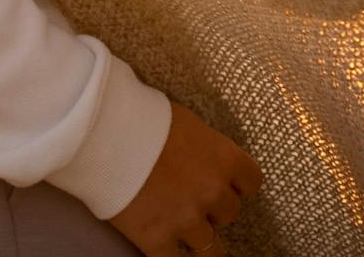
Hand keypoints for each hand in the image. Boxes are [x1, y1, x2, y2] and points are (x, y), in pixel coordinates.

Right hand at [107, 100, 262, 256]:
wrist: (110, 136)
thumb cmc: (148, 120)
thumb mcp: (190, 125)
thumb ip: (206, 150)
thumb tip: (206, 159)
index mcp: (225, 158)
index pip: (253, 182)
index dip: (237, 184)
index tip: (226, 183)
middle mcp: (213, 192)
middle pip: (230, 214)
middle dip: (214, 208)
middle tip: (194, 199)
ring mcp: (187, 219)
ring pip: (210, 247)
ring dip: (197, 237)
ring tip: (182, 227)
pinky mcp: (158, 240)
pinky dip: (169, 254)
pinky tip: (163, 245)